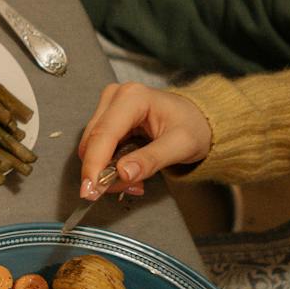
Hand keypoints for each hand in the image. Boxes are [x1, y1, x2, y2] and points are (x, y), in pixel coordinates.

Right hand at [76, 81, 212, 197]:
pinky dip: (108, 165)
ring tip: (134, 181)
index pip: (103, 134)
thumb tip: (122, 173)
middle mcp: (115, 97)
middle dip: (102, 171)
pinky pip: (96, 147)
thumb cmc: (194, 127)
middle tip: (126, 189)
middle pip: (93, 141)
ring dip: (106, 170)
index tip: (90, 191)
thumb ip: (151, 160)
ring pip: (91, 146)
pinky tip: (128, 171)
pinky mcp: (106, 118)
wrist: (199, 119)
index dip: (93, 164)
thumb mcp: (180, 146)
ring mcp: (108, 106)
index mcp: (133, 98)